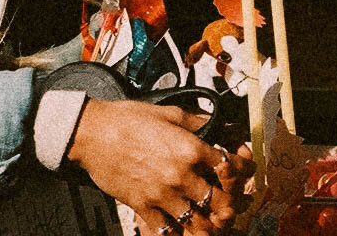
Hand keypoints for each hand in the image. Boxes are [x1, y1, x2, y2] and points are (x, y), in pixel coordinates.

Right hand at [65, 98, 253, 234]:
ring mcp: (162, 195)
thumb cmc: (127, 119)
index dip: (243, 169)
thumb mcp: (168, 112)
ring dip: (208, 222)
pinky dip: (177, 231)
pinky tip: (180, 225)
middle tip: (228, 199)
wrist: (92, 133)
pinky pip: (168, 231)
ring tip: (208, 217)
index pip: (231, 166)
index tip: (244, 170)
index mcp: (190, 149)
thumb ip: (197, 121)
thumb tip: (219, 126)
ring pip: (199, 223)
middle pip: (221, 202)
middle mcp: (181, 175)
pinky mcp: (144, 207)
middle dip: (229, 202)